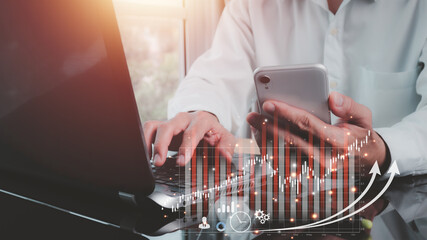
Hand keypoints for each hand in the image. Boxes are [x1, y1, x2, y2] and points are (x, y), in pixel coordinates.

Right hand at [143, 111, 235, 166]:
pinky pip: (148, 129)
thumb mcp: (226, 139)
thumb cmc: (215, 134)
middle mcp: (184, 118)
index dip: (186, 147)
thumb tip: (225, 157)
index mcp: (202, 120)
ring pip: (154, 126)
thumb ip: (228, 147)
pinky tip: (145, 155)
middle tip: (160, 162)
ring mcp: (171, 121)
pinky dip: (144, 141)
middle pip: (168, 126)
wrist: (206, 124)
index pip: (192, 132)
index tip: (182, 162)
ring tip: (150, 160)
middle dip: (162, 145)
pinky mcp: (162, 126)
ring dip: (149, 143)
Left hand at [247, 92, 388, 174]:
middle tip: (253, 115)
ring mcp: (316, 171)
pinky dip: (271, 152)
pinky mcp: (309, 176)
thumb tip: (332, 98)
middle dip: (268, 126)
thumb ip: (350, 106)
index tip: (269, 104)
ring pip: (284, 154)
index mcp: (340, 143)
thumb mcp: (364, 119)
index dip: (286, 113)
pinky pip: (285, 164)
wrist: (368, 166)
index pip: (307, 124)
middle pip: (290, 140)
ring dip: (266, 140)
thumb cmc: (361, 140)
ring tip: (254, 126)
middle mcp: (326, 160)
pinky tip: (262, 140)